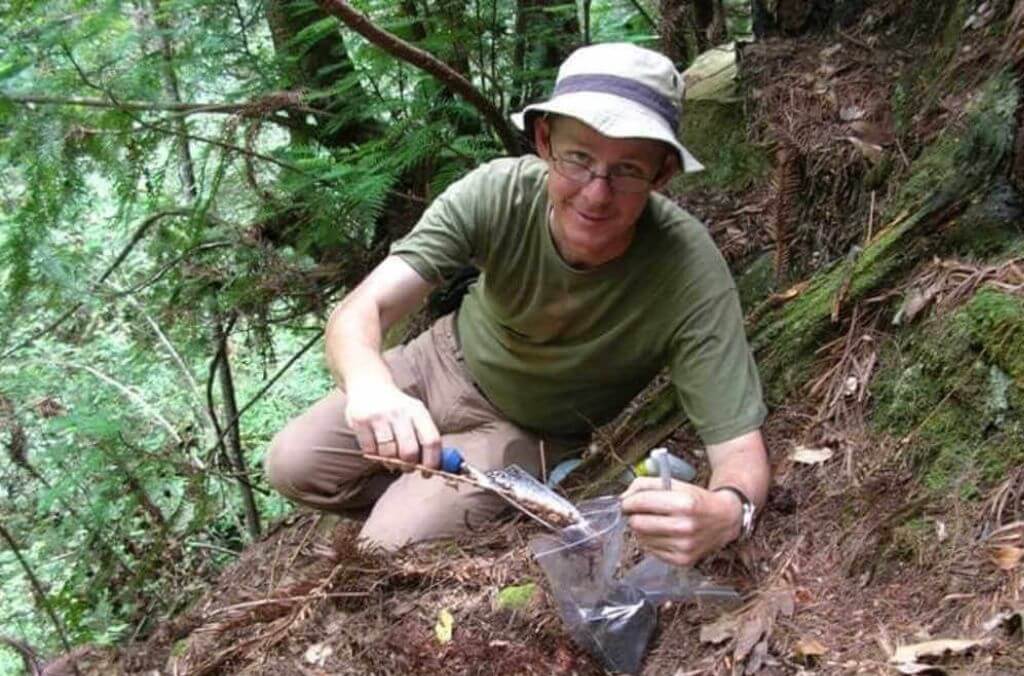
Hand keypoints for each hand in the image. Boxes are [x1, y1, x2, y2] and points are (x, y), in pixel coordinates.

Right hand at [344, 382, 441, 468]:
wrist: (370, 385)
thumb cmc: (398, 409)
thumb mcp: (416, 414)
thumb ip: (425, 436)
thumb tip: (438, 467)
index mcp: (418, 411)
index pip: (432, 441)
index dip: (432, 462)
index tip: (427, 474)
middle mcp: (400, 412)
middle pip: (409, 451)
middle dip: (409, 467)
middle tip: (406, 468)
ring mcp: (379, 416)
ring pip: (388, 453)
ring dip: (390, 463)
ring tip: (390, 460)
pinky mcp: (360, 420)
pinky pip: (370, 450)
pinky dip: (374, 456)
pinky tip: (376, 450)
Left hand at [620, 478, 741, 565]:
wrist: (724, 520)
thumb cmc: (696, 500)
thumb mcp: (674, 484)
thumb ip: (645, 485)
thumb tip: (622, 497)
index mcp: (684, 503)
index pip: (641, 503)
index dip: (628, 502)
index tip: (626, 502)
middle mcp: (685, 527)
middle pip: (637, 523)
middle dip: (633, 516)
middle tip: (639, 512)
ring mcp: (684, 546)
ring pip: (641, 539)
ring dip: (643, 530)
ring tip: (656, 522)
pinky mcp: (682, 560)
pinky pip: (651, 551)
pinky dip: (652, 541)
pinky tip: (663, 534)